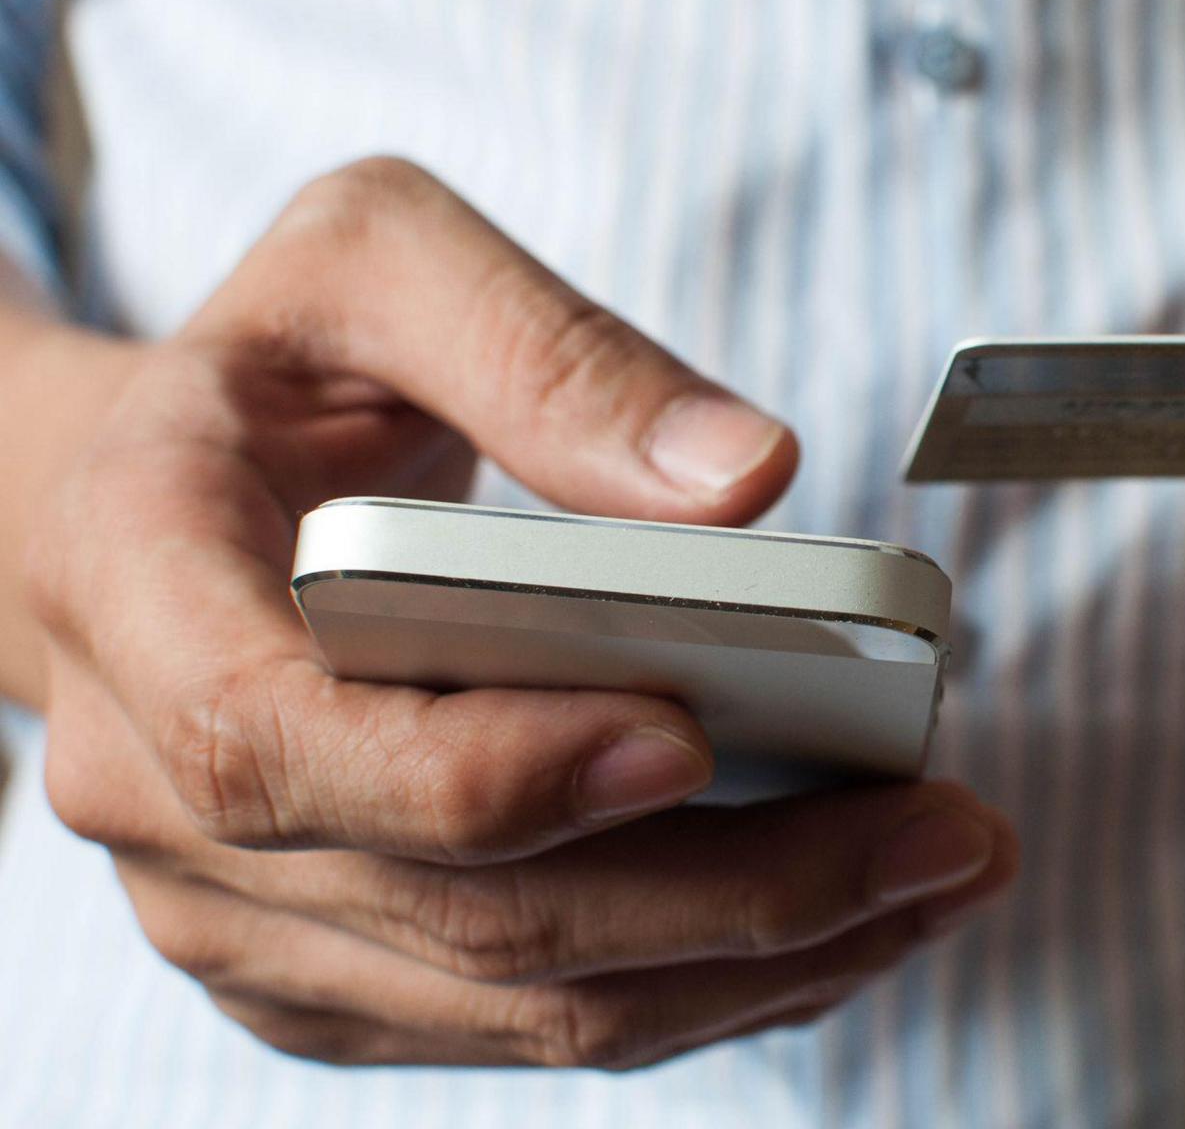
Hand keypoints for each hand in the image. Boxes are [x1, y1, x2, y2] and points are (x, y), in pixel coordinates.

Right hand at [27, 158, 1016, 1066]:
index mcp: (134, 585)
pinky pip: (530, 1023)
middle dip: (736, 895)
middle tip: (944, 835)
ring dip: (758, 963)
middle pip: (465, 912)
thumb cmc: (271, 378)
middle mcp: (157, 790)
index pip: (279, 742)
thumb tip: (746, 478)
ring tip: (938, 876)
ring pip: (521, 1002)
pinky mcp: (331, 970)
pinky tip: (845, 918)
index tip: (696, 735)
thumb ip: (545, 351)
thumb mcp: (374, 266)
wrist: (151, 509)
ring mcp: (243, 909)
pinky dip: (706, 988)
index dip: (489, 770)